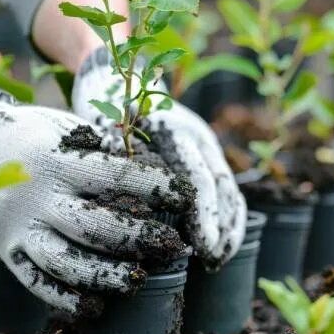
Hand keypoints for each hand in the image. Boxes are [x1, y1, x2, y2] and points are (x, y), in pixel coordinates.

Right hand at [0, 89, 192, 316]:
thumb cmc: (29, 131)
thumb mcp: (65, 126)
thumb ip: (104, 145)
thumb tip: (149, 163)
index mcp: (59, 161)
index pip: (115, 177)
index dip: (154, 187)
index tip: (181, 195)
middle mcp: (40, 197)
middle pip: (97, 227)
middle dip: (140, 239)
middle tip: (172, 245)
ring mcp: (21, 228)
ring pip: (68, 263)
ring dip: (107, 276)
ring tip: (139, 279)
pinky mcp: (7, 250)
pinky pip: (36, 282)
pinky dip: (65, 299)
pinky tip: (94, 305)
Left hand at [72, 48, 246, 270]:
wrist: (118, 73)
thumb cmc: (104, 102)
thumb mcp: (105, 125)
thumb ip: (116, 156)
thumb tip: (120, 198)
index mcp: (177, 130)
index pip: (199, 179)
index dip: (204, 215)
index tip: (202, 245)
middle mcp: (198, 135)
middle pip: (221, 186)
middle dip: (220, 226)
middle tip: (213, 260)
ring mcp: (205, 143)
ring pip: (229, 188)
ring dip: (229, 225)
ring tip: (219, 259)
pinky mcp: (204, 153)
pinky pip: (224, 187)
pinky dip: (225, 215)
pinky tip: (218, 243)